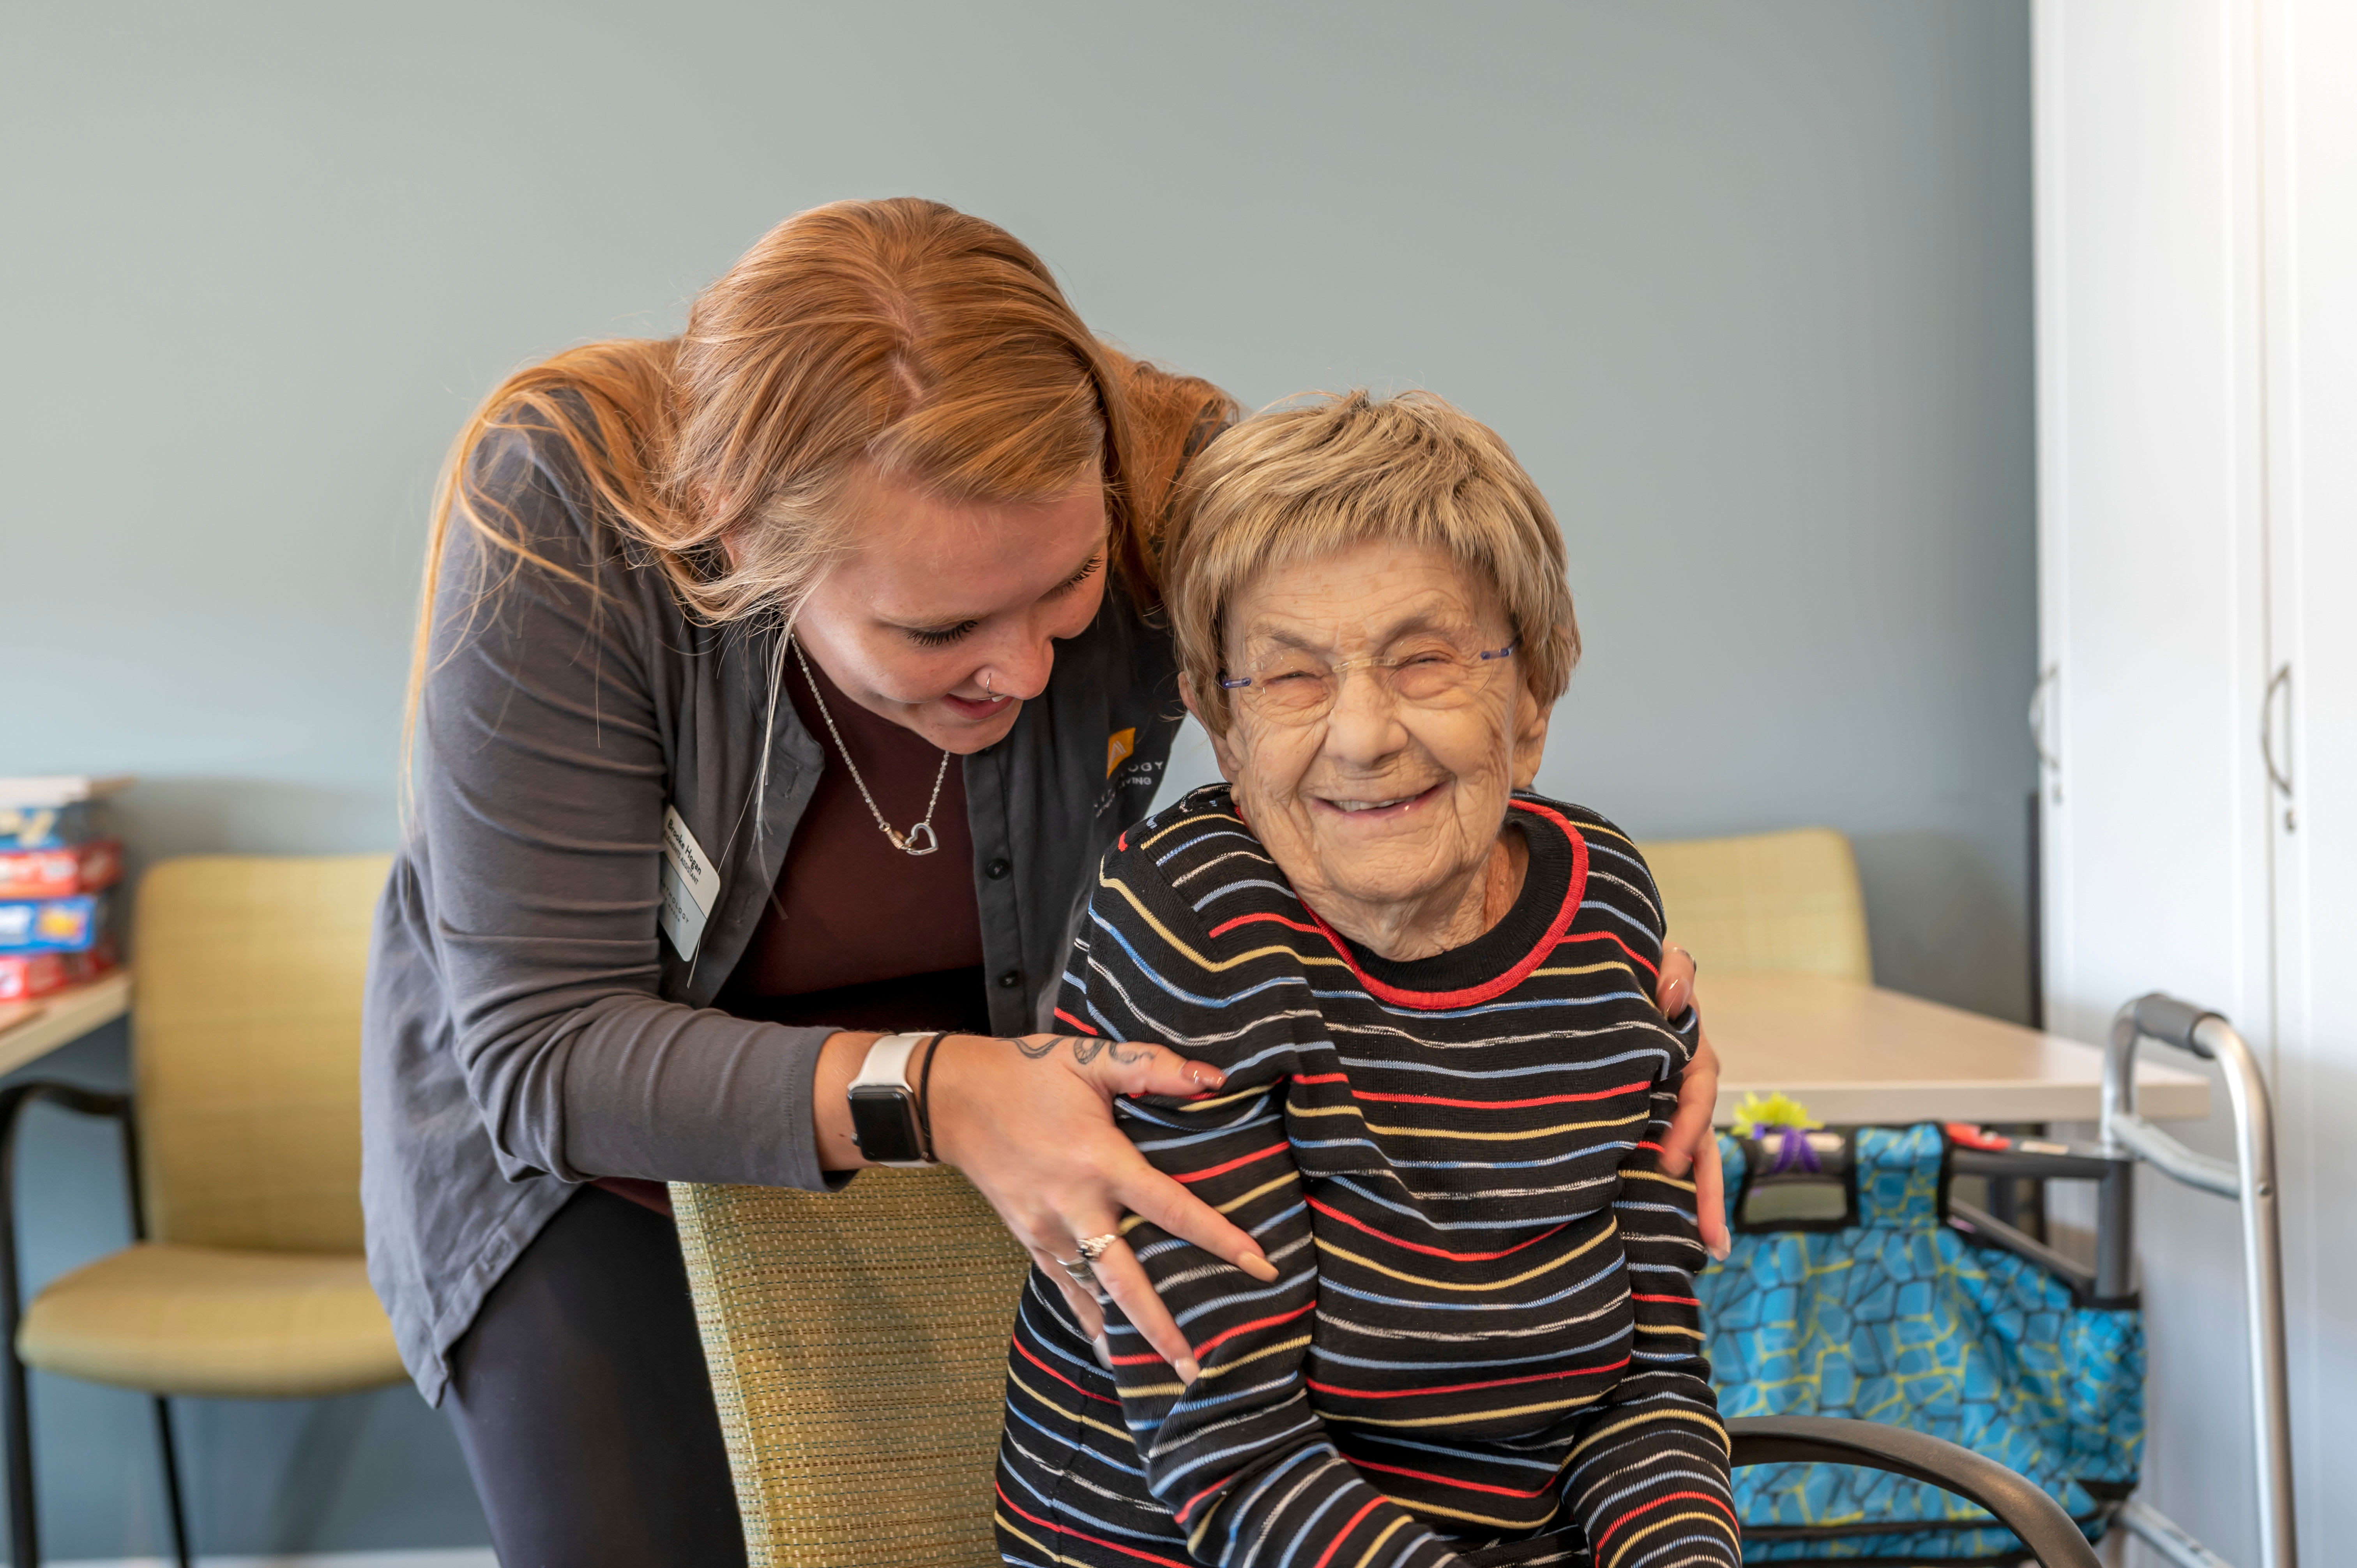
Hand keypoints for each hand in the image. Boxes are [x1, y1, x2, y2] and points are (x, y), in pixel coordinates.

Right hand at [925, 1033, 1279, 1382]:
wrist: (952, 1098)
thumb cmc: (1028, 1074)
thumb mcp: (1091, 1060)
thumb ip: (1155, 1067)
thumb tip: (1217, 1077)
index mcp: (1100, 1162)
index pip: (1172, 1208)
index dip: (1218, 1237)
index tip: (1260, 1265)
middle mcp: (1075, 1207)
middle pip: (1127, 1281)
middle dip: (1162, 1327)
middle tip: (1196, 1370)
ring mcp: (1048, 1231)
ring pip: (1095, 1296)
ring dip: (1127, 1335)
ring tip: (1160, 1377)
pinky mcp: (1029, 1241)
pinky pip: (1066, 1289)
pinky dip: (1089, 1320)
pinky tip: (1109, 1348)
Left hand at [1653, 943, 1729, 1261]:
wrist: (1601, 973)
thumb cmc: (1631, 967)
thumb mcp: (1655, 959)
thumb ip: (1672, 968)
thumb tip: (1673, 993)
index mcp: (1687, 1049)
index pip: (1699, 1091)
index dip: (1690, 1125)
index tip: (1670, 1160)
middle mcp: (1681, 1082)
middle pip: (1703, 1141)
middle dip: (1708, 1191)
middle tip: (1710, 1239)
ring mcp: (1663, 1101)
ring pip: (1690, 1156)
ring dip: (1701, 1203)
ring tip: (1711, 1250)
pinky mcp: (1639, 1116)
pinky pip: (1660, 1153)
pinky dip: (1670, 1191)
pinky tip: (1674, 1231)